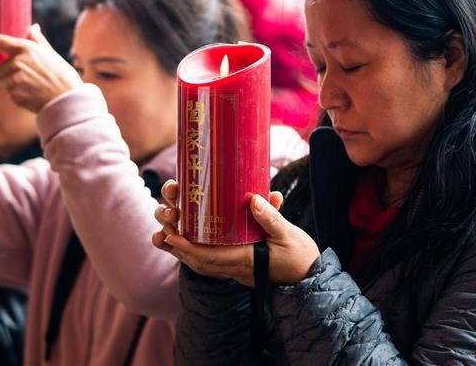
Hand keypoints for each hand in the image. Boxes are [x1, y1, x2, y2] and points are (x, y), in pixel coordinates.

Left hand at [0, 23, 81, 112]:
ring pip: (1, 79)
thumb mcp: (50, 53)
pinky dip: (17, 92)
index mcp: (23, 48)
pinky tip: (32, 92)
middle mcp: (16, 63)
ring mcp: (14, 80)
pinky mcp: (14, 95)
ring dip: (10, 81)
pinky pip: (8, 92)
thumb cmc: (61, 74)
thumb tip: (32, 27)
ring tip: (31, 82)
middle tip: (24, 72)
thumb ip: (37, 40)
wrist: (68, 99)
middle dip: (3, 68)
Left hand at [152, 180, 319, 286]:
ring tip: (170, 235)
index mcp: (246, 260)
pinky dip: (198, 256)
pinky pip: (213, 265)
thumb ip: (271, 218)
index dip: (187, 248)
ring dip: (185, 253)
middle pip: (200, 263)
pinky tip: (190, 244)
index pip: (210, 257)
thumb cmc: (302, 256)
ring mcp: (238, 272)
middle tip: (164, 229)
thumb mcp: (289, 234)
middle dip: (180, 248)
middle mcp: (238, 269)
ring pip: (204, 266)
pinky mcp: (240, 269)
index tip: (171, 235)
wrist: (311, 277)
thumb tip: (253, 199)